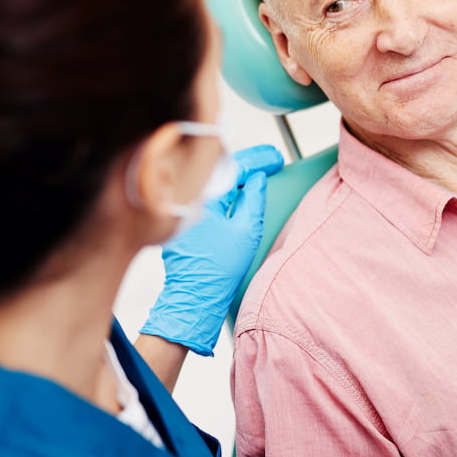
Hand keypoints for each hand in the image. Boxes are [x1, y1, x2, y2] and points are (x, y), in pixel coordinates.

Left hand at [140, 144, 283, 355]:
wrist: (195, 297)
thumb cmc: (220, 269)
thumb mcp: (247, 231)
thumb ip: (254, 199)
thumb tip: (258, 179)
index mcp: (203, 198)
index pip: (233, 167)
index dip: (258, 160)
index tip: (275, 159)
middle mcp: (187, 198)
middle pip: (220, 169)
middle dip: (248, 163)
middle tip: (271, 161)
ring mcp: (181, 209)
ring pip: (212, 181)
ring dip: (235, 175)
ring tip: (259, 172)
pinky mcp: (181, 220)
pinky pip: (204, 194)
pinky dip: (223, 189)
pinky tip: (238, 190)